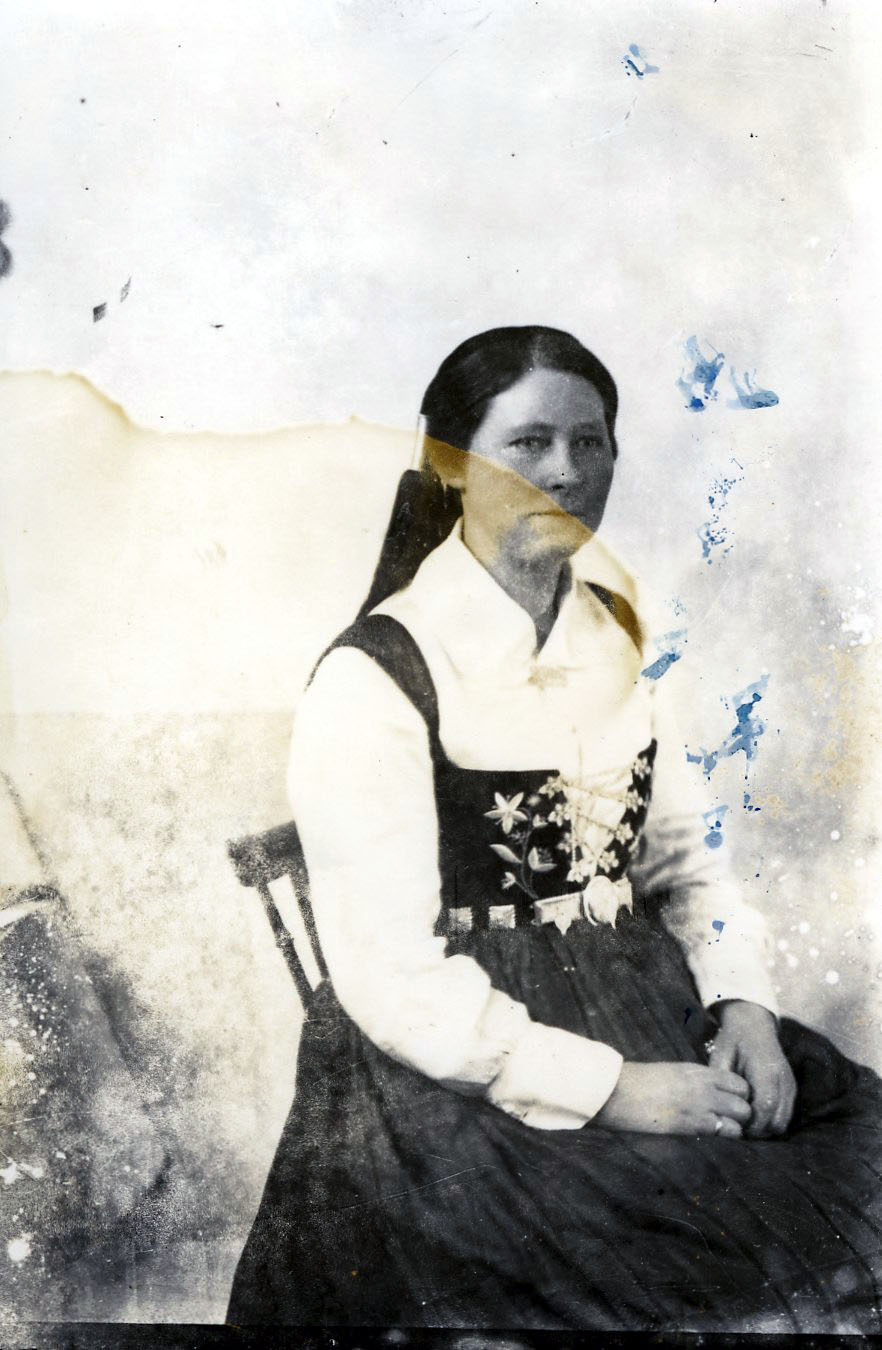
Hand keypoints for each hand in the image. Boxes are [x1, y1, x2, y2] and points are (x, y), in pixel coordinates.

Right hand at [594, 1061, 751, 1136]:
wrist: (617, 1091)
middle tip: (731, 1123)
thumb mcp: (669, 1075)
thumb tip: (701, 1097)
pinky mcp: (693, 1124)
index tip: (732, 1107)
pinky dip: (725, 1137)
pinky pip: (724, 1132)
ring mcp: (701, 1104)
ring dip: (736, 1128)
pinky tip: (714, 1139)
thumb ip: (690, 1084)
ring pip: (741, 1117)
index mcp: (697, 1072)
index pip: (738, 1082)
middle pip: (744, 1101)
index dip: (740, 1097)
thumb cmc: (637, 1085)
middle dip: (742, 1114)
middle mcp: (704, 1086)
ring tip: (724, 1134)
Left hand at [709, 1000, 795, 1137]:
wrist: (754, 1024)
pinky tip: (756, 1115)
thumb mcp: (721, 1054)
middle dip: (758, 1131)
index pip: (765, 1107)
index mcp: (766, 1070)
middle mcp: (783, 1080)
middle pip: (777, 1121)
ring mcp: (790, 1085)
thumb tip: (718, 1106)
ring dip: (766, 1128)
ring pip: (784, 1122)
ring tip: (746, 1123)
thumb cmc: (734, 1039)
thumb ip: (721, 1080)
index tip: (735, 1126)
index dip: (751, 1123)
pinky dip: (772, 1120)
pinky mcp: (791, 1088)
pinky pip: (786, 1115)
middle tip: (738, 1128)